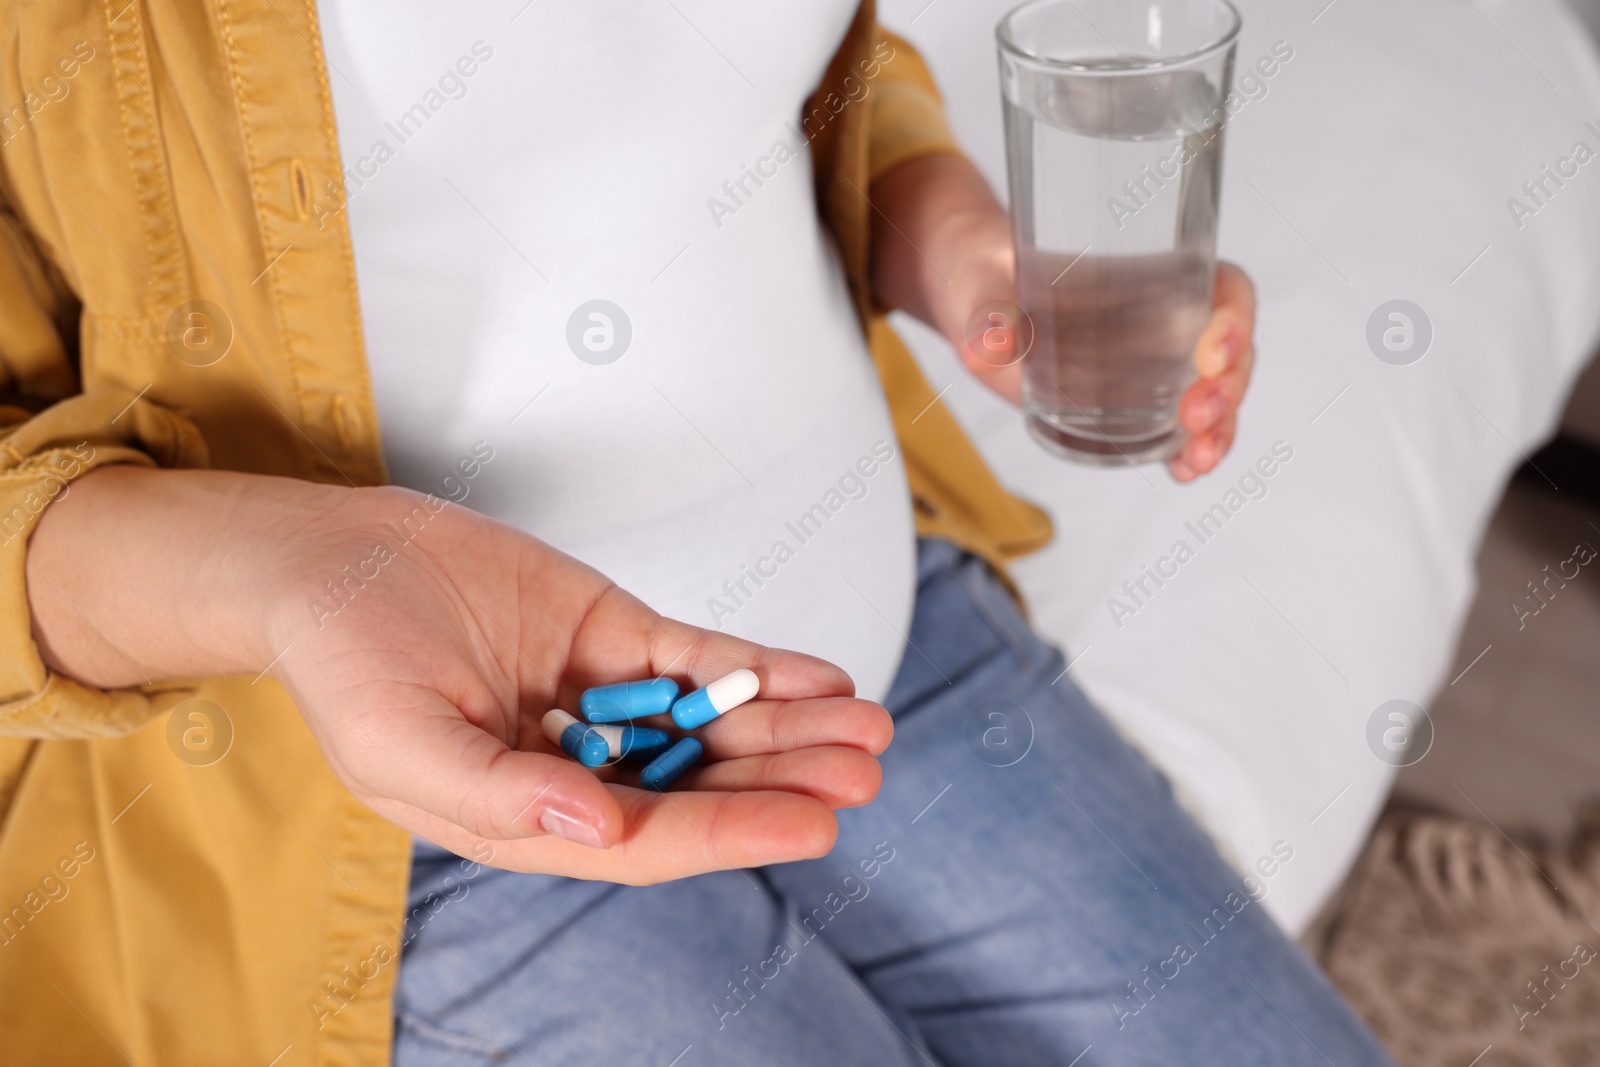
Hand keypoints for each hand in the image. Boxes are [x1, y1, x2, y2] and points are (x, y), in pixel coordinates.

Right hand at [28, 468, 890, 883]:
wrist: (331, 560)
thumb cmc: (345, 661)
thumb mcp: (402, 742)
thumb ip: (501, 793)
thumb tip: (600, 828)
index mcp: (530, 817)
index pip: (650, 839)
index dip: (734, 832)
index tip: (815, 822)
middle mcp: (579, 769)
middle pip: (701, 785)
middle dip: (784, 778)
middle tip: (865, 769)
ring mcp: (602, 701)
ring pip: (712, 724)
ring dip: (790, 727)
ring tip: (868, 726)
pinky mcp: (613, 638)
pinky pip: (698, 659)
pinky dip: (756, 668)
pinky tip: (817, 677)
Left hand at [869, 152, 1256, 480]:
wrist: (972, 301)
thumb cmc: (988, 279)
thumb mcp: (982, 291)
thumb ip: (986, 316)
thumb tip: (988, 346)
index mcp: (1149, 276)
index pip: (1224, 289)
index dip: (1233, 320)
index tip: (1211, 354)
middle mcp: (1164, 320)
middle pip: (1230, 351)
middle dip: (1227, 388)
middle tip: (1196, 416)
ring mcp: (1153, 366)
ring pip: (1213, 395)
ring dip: (1218, 429)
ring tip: (1198, 459)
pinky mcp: (1130, 405)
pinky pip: (1177, 429)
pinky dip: (1189, 451)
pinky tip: (1186, 472)